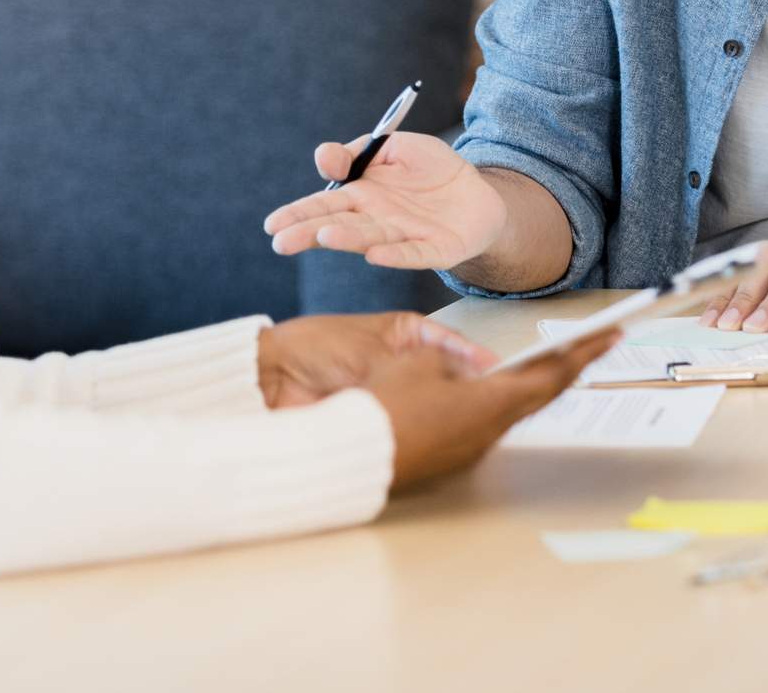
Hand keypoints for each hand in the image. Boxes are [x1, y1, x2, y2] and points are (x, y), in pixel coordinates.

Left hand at [255, 312, 493, 408]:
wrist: (269, 380)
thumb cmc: (314, 348)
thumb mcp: (371, 349)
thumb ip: (415, 366)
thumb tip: (457, 379)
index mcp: (407, 333)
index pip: (452, 345)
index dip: (475, 358)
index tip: (498, 371)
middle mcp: (405, 363)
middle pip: (447, 377)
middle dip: (466, 388)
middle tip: (492, 398)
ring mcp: (394, 393)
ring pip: (432, 402)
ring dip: (446, 409)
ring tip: (468, 416)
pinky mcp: (381, 419)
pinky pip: (410, 425)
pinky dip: (422, 429)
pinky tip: (437, 435)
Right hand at [263, 130, 507, 269]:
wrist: (478, 192)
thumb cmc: (430, 170)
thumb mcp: (394, 147)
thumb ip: (359, 151)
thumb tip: (323, 155)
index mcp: (362, 196)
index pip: (323, 205)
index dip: (297, 214)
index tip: (271, 225)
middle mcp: (377, 220)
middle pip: (339, 225)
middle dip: (309, 232)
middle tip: (280, 242)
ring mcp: (404, 236)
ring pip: (371, 238)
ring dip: (348, 239)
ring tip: (324, 237)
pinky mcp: (436, 249)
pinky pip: (414, 252)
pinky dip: (395, 255)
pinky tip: (374, 255)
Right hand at [366, 328, 621, 489]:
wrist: (357, 455)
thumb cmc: (388, 405)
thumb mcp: (422, 362)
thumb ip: (456, 359)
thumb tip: (472, 369)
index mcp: (494, 402)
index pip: (553, 375)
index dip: (585, 353)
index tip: (612, 336)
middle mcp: (493, 429)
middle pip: (543, 394)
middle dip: (572, 365)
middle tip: (596, 343)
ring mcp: (475, 447)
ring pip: (516, 409)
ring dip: (538, 383)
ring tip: (554, 358)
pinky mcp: (456, 456)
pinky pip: (490, 422)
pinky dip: (506, 399)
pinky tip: (500, 388)